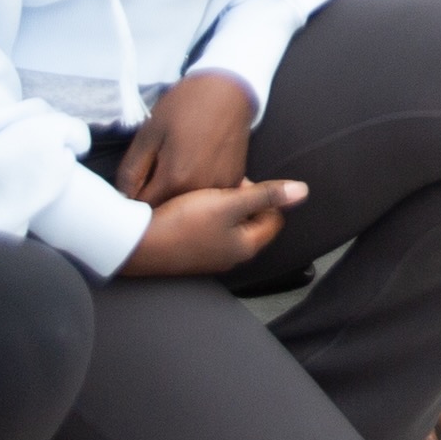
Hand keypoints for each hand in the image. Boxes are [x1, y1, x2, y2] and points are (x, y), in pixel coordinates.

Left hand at [115, 70, 259, 204]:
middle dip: (154, 201)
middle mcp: (201, 192)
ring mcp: (221, 189)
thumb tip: (123, 198)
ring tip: (173, 169)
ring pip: (188, 208)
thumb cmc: (185, 105)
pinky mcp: (234, 182)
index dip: (133, 201)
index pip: (145, 209)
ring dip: (176, 198)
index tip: (133, 186)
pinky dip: (196, 191)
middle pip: (167, 211)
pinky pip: (207, 198)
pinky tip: (193, 168)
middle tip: (150, 175)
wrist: (228, 89)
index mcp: (176, 179)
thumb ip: (131, 171)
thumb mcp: (148, 133)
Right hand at [120, 177, 305, 276]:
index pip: (274, 217)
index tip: (240, 182)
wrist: (136, 243)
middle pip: (251, 220)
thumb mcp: (229, 202)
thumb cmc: (183, 222)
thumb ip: (266, 195)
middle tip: (221, 185)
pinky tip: (188, 204)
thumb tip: (304, 191)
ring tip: (204, 192)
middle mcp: (231, 257)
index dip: (263, 195)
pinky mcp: (189, 253)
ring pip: (228, 224)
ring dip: (222, 205)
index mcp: (246, 246)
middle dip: (242, 199)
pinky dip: (204, 214)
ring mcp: (209, 257)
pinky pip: (207, 230)